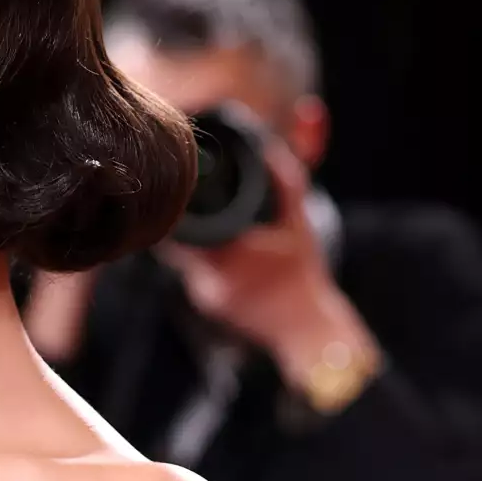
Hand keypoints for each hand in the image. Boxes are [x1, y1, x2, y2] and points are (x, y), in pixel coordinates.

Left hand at [159, 138, 374, 385]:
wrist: (306, 330)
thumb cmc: (304, 276)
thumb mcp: (300, 227)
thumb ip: (287, 186)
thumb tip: (271, 150)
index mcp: (230, 256)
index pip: (181, 230)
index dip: (176, 209)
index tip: (179, 191)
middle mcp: (212, 280)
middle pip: (175, 245)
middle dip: (180, 224)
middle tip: (184, 202)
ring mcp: (208, 297)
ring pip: (184, 261)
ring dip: (191, 243)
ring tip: (204, 225)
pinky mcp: (210, 308)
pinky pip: (195, 276)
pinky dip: (202, 262)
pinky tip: (219, 254)